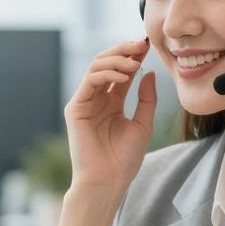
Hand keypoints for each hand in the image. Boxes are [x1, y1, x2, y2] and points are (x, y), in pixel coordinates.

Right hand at [64, 39, 156, 192]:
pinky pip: (89, 81)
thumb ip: (146, 98)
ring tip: (134, 62)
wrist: (108, 181)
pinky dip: (106, 73)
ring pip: (96, 67)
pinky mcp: (76, 108)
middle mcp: (97, 99)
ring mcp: (85, 102)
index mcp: (112, 102)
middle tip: (141, 45)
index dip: (134, 56)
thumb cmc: (124, 159)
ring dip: (116, 59)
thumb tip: (148, 73)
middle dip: (124, 51)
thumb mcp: (143, 124)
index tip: (148, 45)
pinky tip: (124, 76)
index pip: (122, 72)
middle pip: (107, 63)